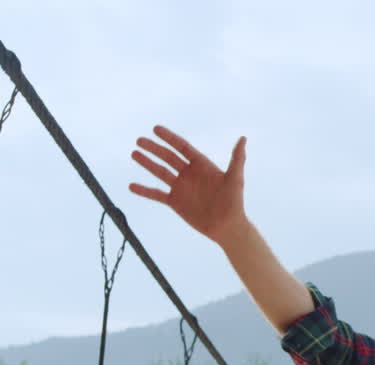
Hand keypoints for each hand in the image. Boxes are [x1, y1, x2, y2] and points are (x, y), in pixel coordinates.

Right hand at [129, 126, 247, 244]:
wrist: (227, 226)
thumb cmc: (234, 202)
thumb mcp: (235, 179)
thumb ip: (236, 159)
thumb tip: (243, 138)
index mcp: (201, 165)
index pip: (182, 147)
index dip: (169, 138)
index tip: (155, 129)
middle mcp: (189, 174)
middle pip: (168, 157)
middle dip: (154, 148)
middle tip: (139, 140)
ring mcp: (181, 187)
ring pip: (160, 172)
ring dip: (147, 163)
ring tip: (134, 153)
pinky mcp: (175, 202)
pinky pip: (156, 194)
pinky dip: (144, 190)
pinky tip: (131, 186)